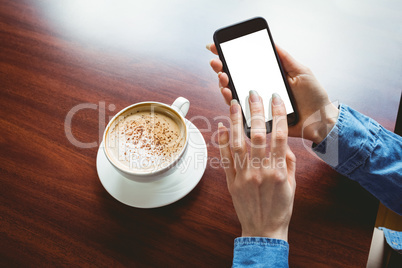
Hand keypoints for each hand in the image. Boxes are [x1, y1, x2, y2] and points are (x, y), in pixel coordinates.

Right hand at [207, 44, 338, 143]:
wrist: (320, 120)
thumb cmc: (313, 96)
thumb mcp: (301, 71)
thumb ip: (285, 58)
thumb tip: (271, 42)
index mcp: (268, 76)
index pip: (245, 64)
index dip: (230, 56)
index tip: (217, 47)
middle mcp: (260, 89)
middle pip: (235, 77)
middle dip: (222, 67)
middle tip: (217, 62)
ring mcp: (257, 103)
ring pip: (233, 92)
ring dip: (224, 83)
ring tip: (223, 76)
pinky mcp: (257, 118)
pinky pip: (239, 109)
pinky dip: (230, 100)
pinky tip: (228, 91)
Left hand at [218, 91, 295, 240]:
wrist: (264, 230)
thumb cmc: (280, 208)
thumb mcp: (292, 185)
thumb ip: (288, 162)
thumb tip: (281, 142)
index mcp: (278, 171)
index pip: (279, 136)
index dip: (277, 114)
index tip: (275, 99)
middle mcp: (261, 171)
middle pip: (258, 135)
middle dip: (255, 111)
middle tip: (252, 94)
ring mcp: (244, 176)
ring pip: (238, 143)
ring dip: (235, 122)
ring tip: (233, 104)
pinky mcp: (231, 182)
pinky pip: (225, 159)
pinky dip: (222, 142)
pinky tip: (221, 127)